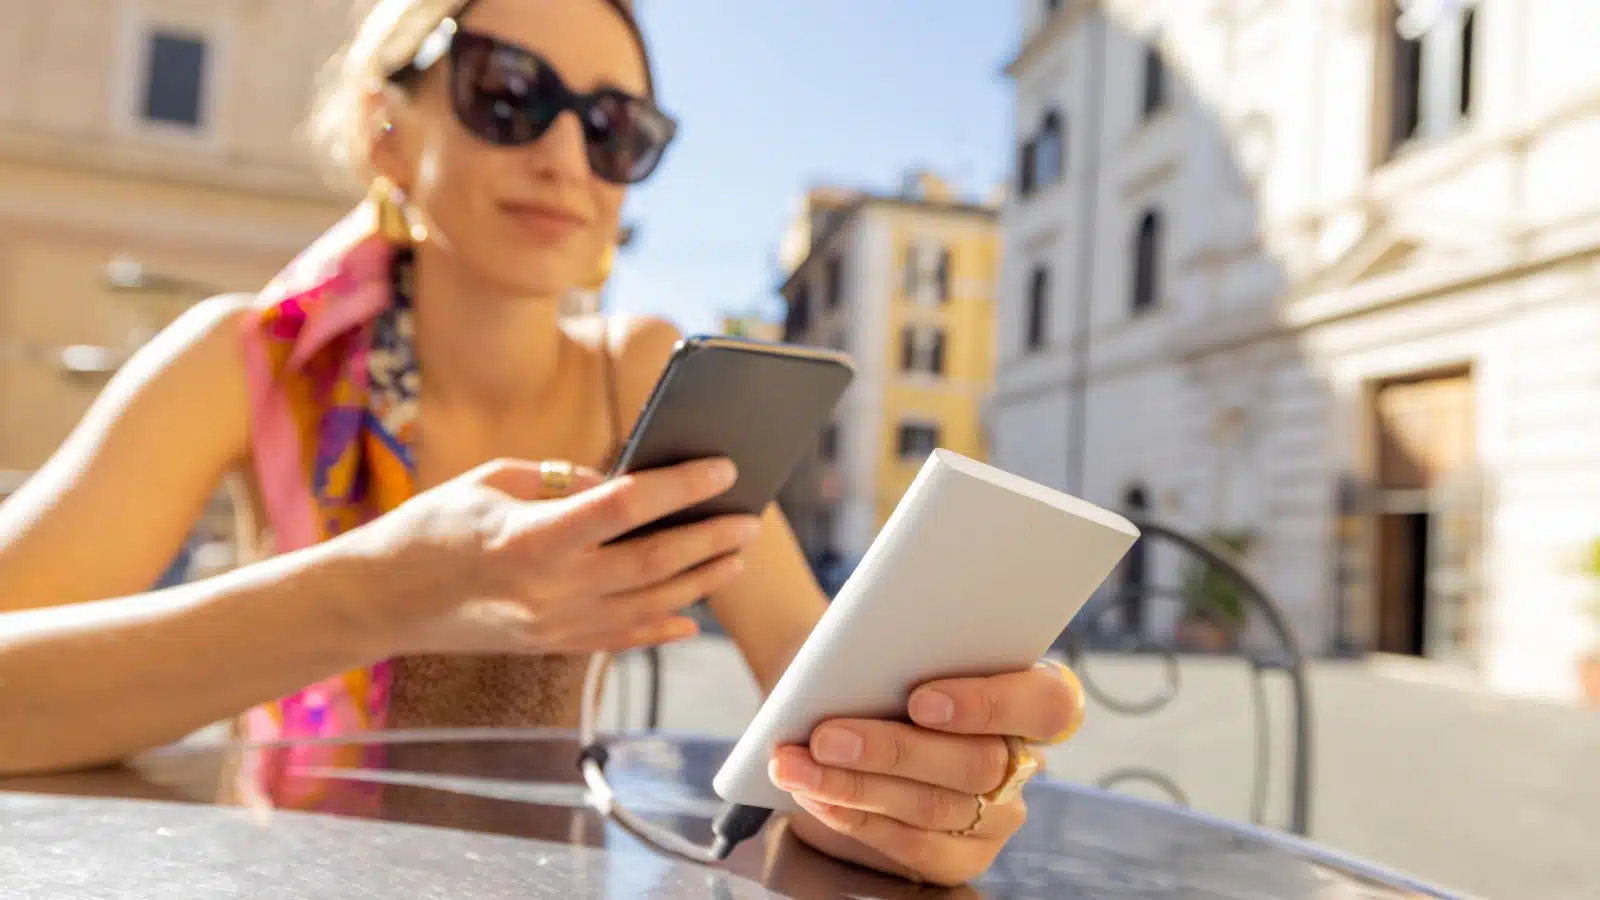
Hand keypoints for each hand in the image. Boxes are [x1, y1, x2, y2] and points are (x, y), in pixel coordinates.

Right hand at [336, 456, 759, 655]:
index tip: (722, 466)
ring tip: (733, 555)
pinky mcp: (550, 646)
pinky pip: (622, 640)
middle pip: (654, 562)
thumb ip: (566, 481)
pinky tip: (692, 614)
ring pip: (649, 606)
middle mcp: (551, 588)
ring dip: (700, 581)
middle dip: (710, 538)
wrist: (381, 598)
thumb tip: (627, 483)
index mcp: (534, 535)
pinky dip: (662, 627)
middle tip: (749, 518)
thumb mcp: (494, 480)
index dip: (682, 485)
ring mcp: (553, 625)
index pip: (628, 506)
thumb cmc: (432, 526)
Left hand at [768, 660, 1085, 886]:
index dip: (990, 703)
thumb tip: (862, 661)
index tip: (920, 699)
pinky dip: (855, 818)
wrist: (840, 704)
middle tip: (827, 737)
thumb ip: (900, 652)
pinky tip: (816, 796)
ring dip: (856, 786)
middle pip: (978, 763)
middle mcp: (1022, 762)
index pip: (1047, 703)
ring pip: (935, 807)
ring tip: (800, 765)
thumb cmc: (876, 669)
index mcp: (1030, 698)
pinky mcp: (960, 857)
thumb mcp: (890, 648)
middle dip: (892, 750)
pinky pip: (913, 847)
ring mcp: (995, 817)